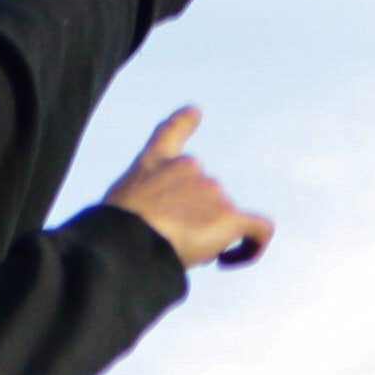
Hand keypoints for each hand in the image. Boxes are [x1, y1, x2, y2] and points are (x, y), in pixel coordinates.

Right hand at [106, 108, 271, 272]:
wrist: (130, 237)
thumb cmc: (114, 230)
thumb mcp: (117, 208)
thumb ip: (142, 209)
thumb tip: (163, 230)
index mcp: (155, 161)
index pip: (171, 132)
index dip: (184, 120)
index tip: (194, 112)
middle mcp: (190, 168)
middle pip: (203, 198)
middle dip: (190, 223)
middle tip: (166, 243)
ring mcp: (213, 190)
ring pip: (221, 220)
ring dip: (205, 239)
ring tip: (178, 253)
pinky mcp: (230, 217)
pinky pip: (259, 230)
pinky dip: (251, 248)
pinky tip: (228, 261)